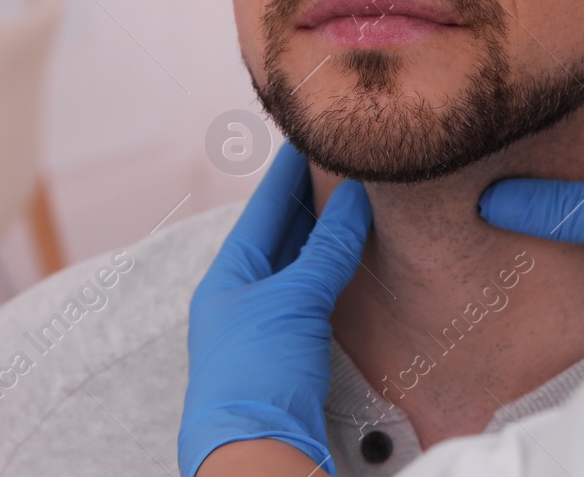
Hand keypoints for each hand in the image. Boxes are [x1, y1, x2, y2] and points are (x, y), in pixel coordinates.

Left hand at [178, 143, 370, 476]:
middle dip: (311, 202)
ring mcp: (265, 328)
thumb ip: (326, 250)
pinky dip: (334, 276)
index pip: (263, 209)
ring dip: (326, 239)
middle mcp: (242, 298)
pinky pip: (314, 300)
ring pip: (300, 269)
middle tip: (342, 164)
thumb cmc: (256, 376)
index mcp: (228, 276)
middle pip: (281, 237)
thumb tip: (355, 199)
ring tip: (355, 204)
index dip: (287, 173)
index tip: (308, 138)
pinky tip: (354, 265)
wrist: (256, 453)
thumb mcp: (293, 301)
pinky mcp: (290, 357)